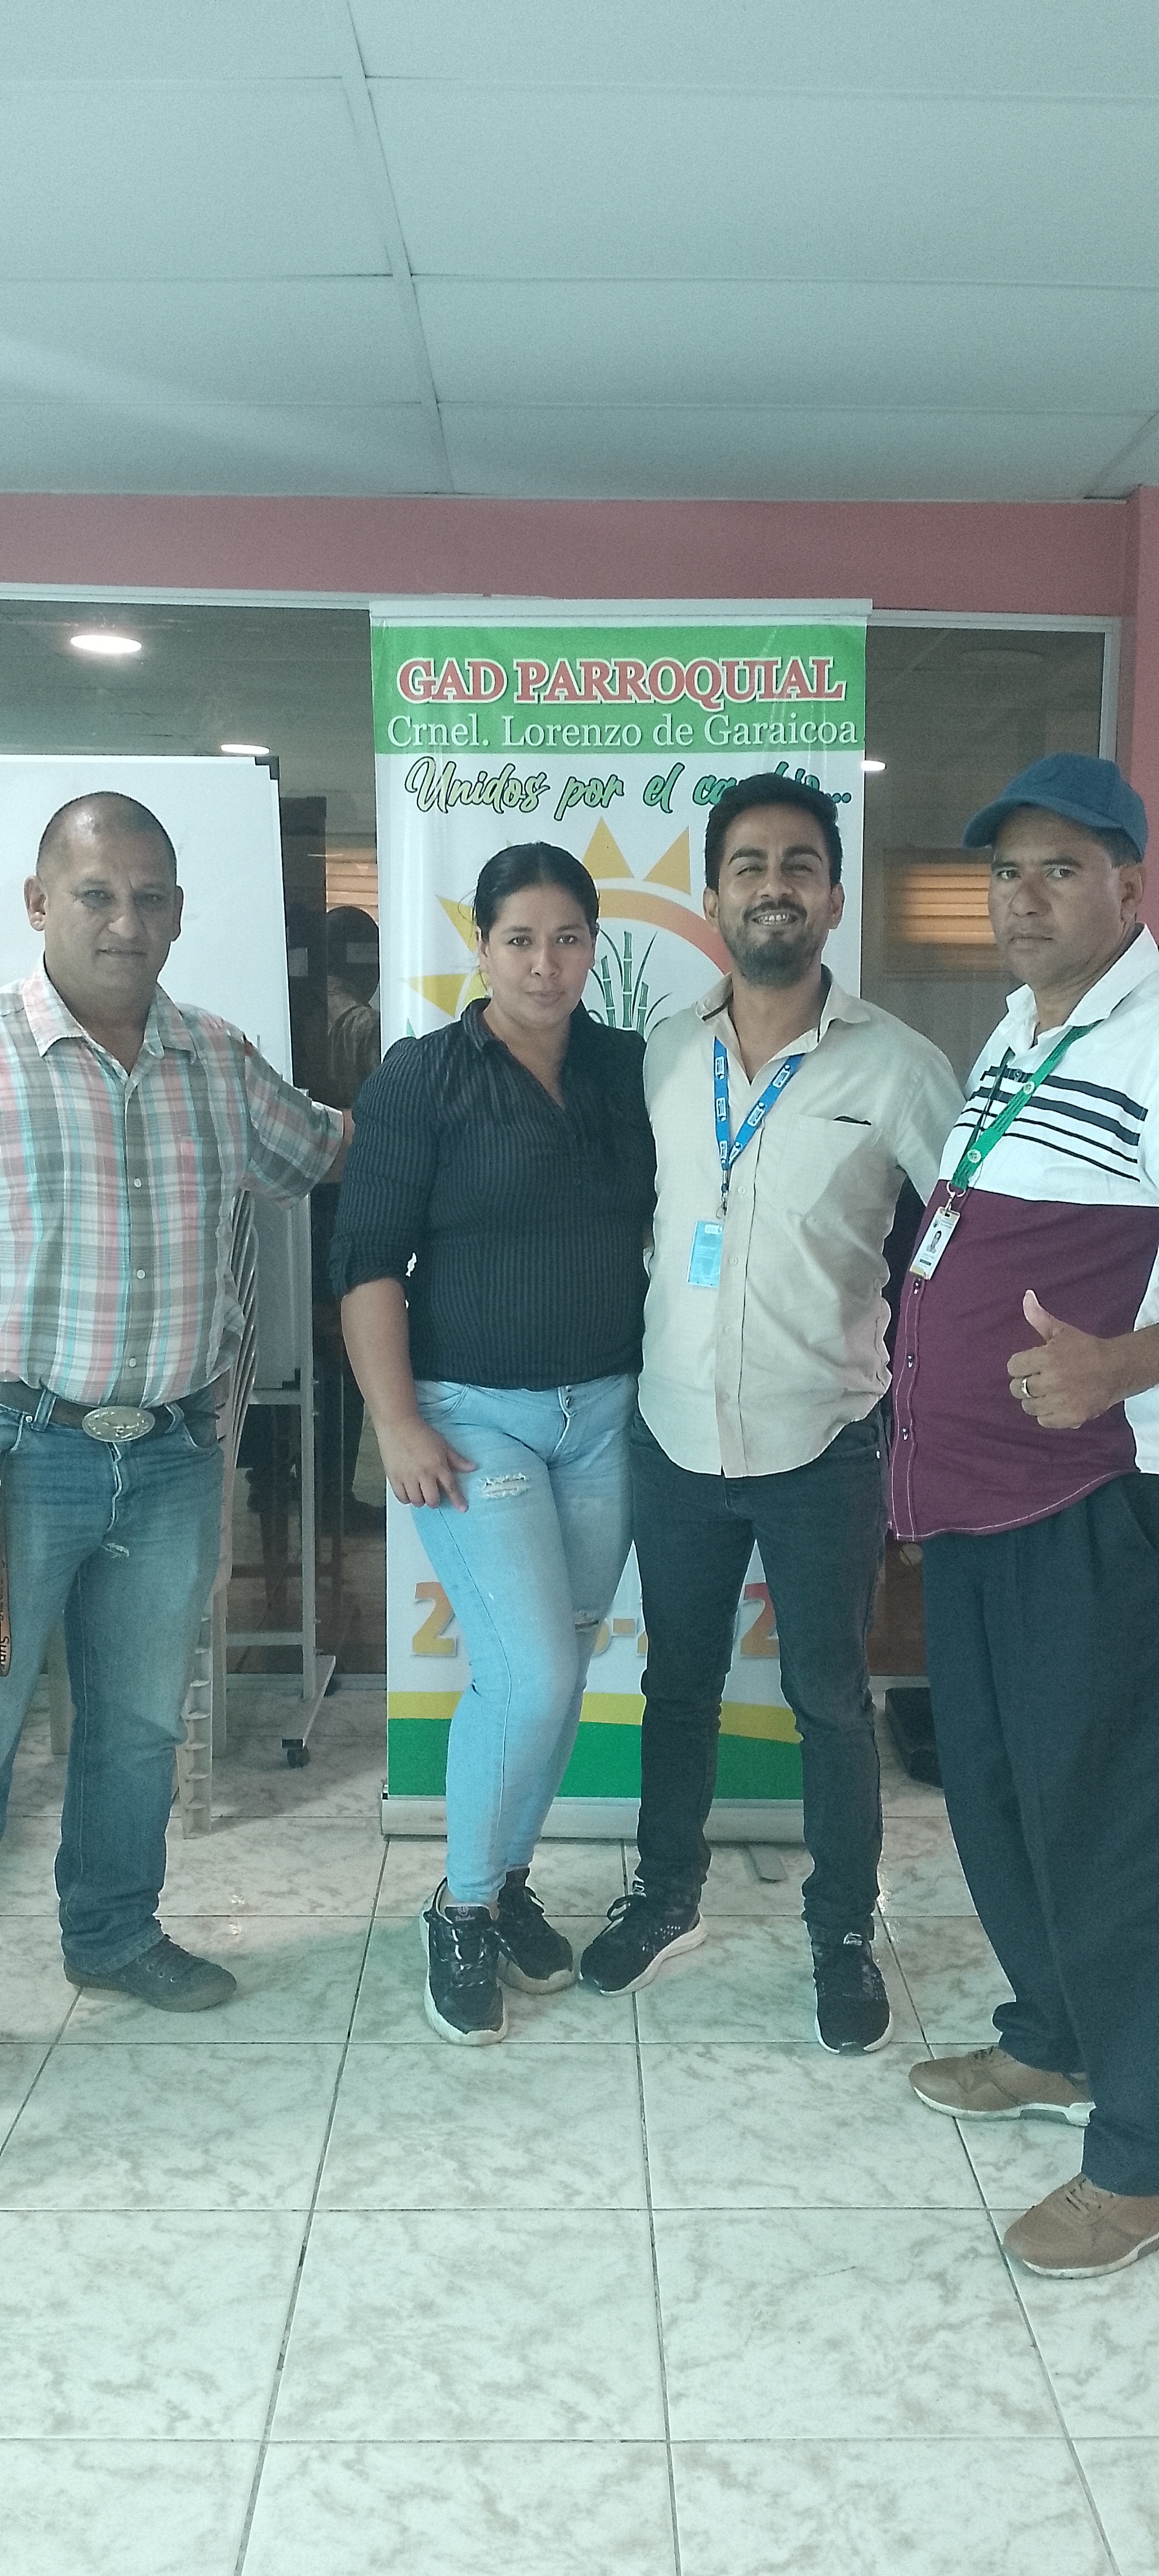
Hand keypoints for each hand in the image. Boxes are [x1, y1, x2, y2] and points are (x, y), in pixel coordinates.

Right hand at [377, 1417, 475, 1509]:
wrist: (398, 1425)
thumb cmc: (420, 1433)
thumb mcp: (443, 1445)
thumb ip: (457, 1459)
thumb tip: (472, 1467)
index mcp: (438, 1466)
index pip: (451, 1488)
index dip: (457, 1500)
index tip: (462, 1508)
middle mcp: (424, 1474)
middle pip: (432, 1499)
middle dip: (435, 1501)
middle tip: (433, 1495)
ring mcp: (408, 1477)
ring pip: (417, 1501)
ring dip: (421, 1500)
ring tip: (420, 1492)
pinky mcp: (394, 1477)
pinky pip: (401, 1497)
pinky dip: (407, 1498)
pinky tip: (409, 1492)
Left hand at [1007, 1290, 1124, 1429]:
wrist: (1116, 1370)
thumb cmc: (1086, 1349)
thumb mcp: (1062, 1331)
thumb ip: (1039, 1318)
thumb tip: (1026, 1296)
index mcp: (1046, 1358)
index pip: (1013, 1366)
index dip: (1020, 1365)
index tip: (1030, 1365)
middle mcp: (1051, 1381)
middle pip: (1017, 1388)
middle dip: (1024, 1383)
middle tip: (1038, 1380)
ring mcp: (1060, 1401)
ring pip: (1028, 1407)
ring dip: (1034, 1400)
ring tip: (1047, 1393)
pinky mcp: (1069, 1417)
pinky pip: (1043, 1421)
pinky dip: (1047, 1415)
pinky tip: (1056, 1404)